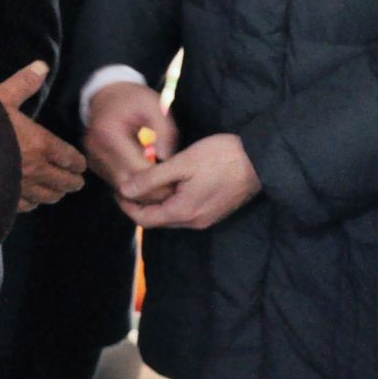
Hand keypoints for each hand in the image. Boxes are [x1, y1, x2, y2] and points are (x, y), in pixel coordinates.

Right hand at [0, 60, 84, 211]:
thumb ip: (22, 84)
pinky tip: (32, 203)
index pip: (67, 156)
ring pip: (45, 196)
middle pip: (61, 180)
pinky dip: (32, 204)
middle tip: (77, 183)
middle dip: (71, 182)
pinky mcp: (4, 203)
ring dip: (54, 194)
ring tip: (58, 194)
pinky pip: (25, 206)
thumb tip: (42, 65)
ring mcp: (20, 189)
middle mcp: (35, 170)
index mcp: (40, 144)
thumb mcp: (0, 97)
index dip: (76, 162)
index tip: (81, 166)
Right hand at [83, 81, 175, 191]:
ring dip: (141, 191)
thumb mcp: (155, 105)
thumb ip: (165, 130)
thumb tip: (167, 157)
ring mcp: (92, 159)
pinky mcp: (94, 165)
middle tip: (172, 191)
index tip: (175, 183)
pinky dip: (133, 185)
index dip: (156, 179)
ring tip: (162, 187)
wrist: (107, 94)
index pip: (134, 168)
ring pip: (120, 187)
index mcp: (109, 133)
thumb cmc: (134, 99)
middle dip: (150, 191)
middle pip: (125, 183)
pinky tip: (148, 180)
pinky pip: (115, 183)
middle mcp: (95, 150)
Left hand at [116, 132, 261, 229]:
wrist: (260, 159)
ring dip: (156, 203)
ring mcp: (207, 218)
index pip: (145, 219)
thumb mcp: (182, 163)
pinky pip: (185, 211)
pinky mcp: (215, 211)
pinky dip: (172, 201)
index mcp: (184, 211)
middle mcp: (195, 222)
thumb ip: (152, 178)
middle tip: (127, 184)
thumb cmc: (221, 157)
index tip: (116, 190)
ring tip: (145, 181)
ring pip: (172, 216)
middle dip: (140, 205)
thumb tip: (125, 190)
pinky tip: (169, 184)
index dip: (127, 206)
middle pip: (158, 220)